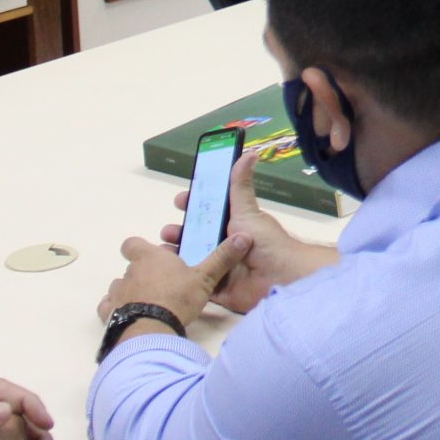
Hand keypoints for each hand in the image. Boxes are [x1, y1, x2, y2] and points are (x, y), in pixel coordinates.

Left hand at [95, 230, 251, 332]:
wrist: (151, 331)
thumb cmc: (177, 299)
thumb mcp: (205, 279)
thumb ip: (222, 259)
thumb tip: (245, 236)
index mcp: (150, 258)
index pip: (132, 244)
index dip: (139, 248)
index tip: (151, 255)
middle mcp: (129, 272)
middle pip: (131, 267)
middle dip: (144, 274)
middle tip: (163, 285)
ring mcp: (117, 293)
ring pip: (119, 286)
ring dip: (130, 291)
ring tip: (148, 303)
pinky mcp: (109, 313)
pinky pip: (108, 307)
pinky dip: (116, 309)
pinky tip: (129, 316)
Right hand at [157, 150, 337, 314]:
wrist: (276, 279)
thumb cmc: (263, 242)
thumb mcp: (247, 211)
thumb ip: (241, 185)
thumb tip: (250, 153)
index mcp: (233, 224)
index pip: (209, 211)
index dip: (193, 205)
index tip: (180, 200)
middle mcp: (224, 244)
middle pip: (196, 235)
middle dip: (179, 230)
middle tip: (168, 230)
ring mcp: (219, 266)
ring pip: (192, 257)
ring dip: (176, 252)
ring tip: (163, 249)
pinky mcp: (216, 287)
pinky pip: (195, 280)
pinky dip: (182, 275)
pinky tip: (167, 270)